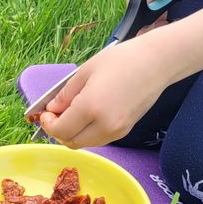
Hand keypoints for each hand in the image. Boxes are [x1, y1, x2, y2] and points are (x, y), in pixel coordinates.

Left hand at [37, 31, 169, 147]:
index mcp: (90, 108)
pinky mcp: (125, 131)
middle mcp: (103, 125)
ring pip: (85, 143)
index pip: (60, 130)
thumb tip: (53, 110)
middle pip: (71, 142)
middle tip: (56, 113)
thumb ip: (66, 94)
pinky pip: (99, 139)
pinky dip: (88, 133)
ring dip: (73, 133)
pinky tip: (89, 115)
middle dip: (58, 130)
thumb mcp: (86, 71)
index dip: (48, 123)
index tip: (46, 112)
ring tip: (73, 112)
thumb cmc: (121, 60)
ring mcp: (116, 131)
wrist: (156, 63)